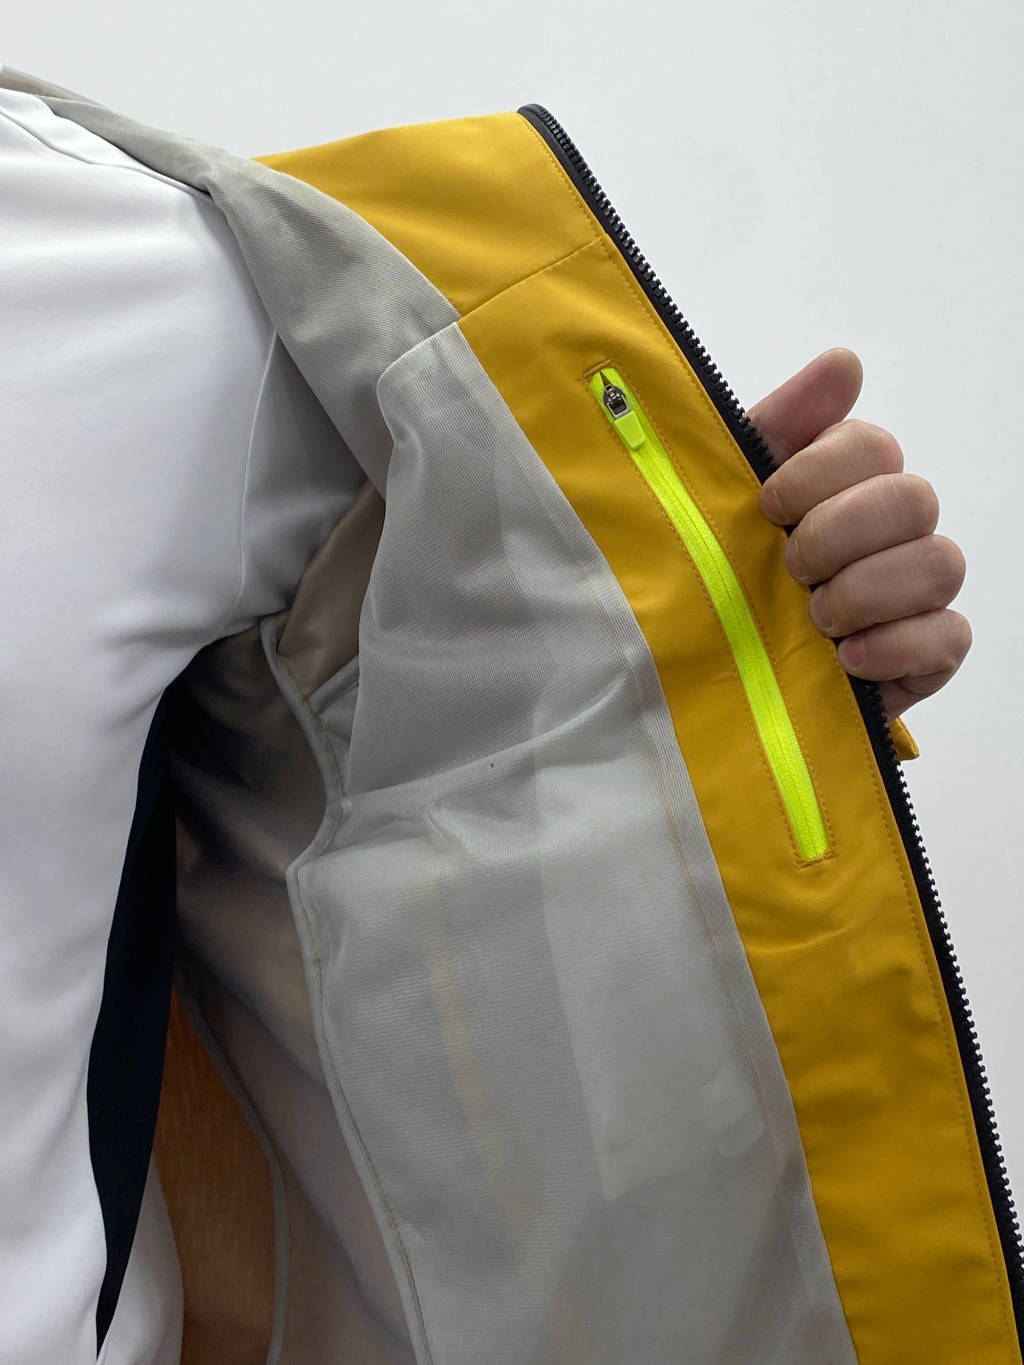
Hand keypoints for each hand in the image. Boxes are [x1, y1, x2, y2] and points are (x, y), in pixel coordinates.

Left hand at [748, 348, 970, 721]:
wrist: (705, 672)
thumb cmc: (716, 572)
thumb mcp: (724, 494)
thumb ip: (779, 426)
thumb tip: (844, 362)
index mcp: (844, 483)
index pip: (871, 445)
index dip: (819, 472)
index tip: (767, 507)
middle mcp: (890, 529)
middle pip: (913, 498)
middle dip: (840, 534)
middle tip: (789, 569)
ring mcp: (915, 592)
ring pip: (939, 563)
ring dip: (865, 591)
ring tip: (813, 619)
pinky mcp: (926, 653)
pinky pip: (949, 635)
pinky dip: (895, 646)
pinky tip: (846, 659)